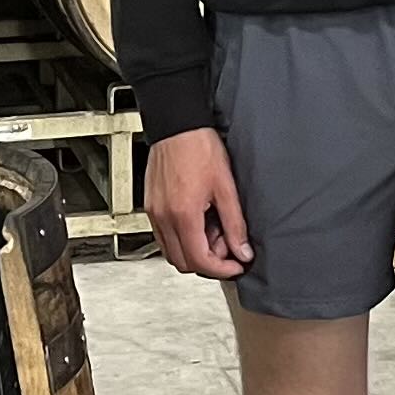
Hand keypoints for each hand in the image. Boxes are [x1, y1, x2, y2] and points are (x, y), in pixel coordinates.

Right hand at [145, 126, 252, 279]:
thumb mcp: (226, 187)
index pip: (199, 260)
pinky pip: (165, 236)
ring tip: (215, 229)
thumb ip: (235, 224)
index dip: (221, 269)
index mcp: (183, 215)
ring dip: (195, 251)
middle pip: (182, 262)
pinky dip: (183, 238)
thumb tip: (242, 251)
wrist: (177, 125)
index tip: (236, 265)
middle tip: (228, 245)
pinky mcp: (151, 207)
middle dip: (208, 262)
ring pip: (172, 252)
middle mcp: (163, 218)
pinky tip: (200, 220)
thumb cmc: (199, 147)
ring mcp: (154, 213)